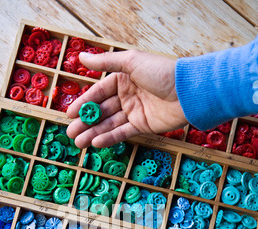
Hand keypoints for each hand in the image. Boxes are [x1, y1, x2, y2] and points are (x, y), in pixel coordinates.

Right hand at [66, 49, 186, 147]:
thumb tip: (82, 57)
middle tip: (70, 133)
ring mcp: (134, 112)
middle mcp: (127, 96)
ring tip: (78, 142)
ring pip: (109, 124)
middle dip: (85, 122)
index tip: (69, 114)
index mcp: (123, 79)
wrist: (189, 92)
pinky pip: (122, 133)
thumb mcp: (132, 62)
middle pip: (101, 111)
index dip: (83, 104)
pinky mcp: (143, 126)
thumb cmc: (162, 73)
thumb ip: (106, 62)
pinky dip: (109, 138)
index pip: (98, 93)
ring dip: (93, 133)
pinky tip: (95, 143)